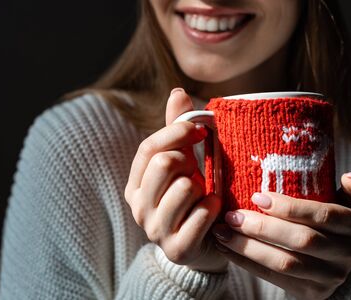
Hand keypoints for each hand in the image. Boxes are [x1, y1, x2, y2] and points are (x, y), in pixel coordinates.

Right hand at [125, 88, 226, 272]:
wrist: (205, 245)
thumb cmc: (192, 198)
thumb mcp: (183, 163)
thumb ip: (178, 131)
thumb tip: (177, 91)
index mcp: (136, 184)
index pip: (150, 148)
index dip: (176, 133)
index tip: (199, 129)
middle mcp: (139, 207)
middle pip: (163, 164)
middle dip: (189, 162)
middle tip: (198, 173)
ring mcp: (155, 230)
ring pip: (184, 188)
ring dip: (203, 188)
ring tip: (204, 196)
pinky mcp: (177, 248)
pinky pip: (201, 215)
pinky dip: (214, 208)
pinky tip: (215, 213)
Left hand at [212, 172, 350, 298]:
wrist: (336, 263)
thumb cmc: (333, 222)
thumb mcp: (348, 204)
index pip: (323, 215)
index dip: (290, 207)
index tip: (258, 197)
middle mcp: (349, 254)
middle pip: (301, 240)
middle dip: (262, 227)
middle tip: (232, 216)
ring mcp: (331, 277)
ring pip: (285, 263)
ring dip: (248, 247)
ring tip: (222, 232)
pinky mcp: (311, 293)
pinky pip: (273, 278)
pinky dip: (246, 262)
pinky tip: (226, 249)